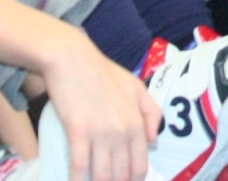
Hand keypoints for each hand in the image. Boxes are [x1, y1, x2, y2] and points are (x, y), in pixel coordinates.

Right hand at [35, 29, 160, 180]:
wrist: (73, 59)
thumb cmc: (104, 73)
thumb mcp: (136, 88)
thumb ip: (150, 113)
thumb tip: (154, 141)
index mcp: (137, 123)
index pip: (140, 165)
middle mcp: (122, 131)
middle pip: (121, 175)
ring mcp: (100, 133)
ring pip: (102, 175)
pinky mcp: (78, 132)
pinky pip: (79, 166)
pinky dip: (76, 180)